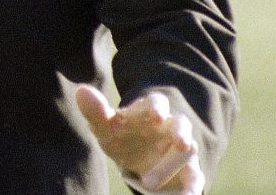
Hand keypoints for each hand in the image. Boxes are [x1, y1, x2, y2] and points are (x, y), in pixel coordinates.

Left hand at [75, 84, 202, 193]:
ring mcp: (181, 149)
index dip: (158, 108)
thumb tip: (80, 91)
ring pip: (188, 153)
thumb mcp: (106, 125)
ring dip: (175, 166)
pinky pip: (194, 178)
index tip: (156, 116)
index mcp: (150, 110)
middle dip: (181, 134)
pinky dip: (191, 189)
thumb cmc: (122, 135)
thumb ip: (95, 111)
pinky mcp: (189, 170)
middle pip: (181, 125)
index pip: (158, 102)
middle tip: (181, 143)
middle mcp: (171, 127)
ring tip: (149, 184)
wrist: (138, 154)